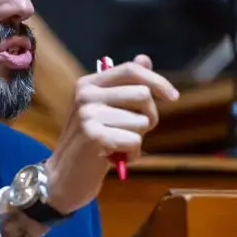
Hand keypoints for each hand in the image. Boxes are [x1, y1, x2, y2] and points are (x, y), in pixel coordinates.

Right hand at [43, 55, 178, 214]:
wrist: (62, 178)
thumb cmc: (90, 144)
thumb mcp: (105, 110)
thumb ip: (124, 86)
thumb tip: (145, 58)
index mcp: (88, 83)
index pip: (131, 70)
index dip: (157, 81)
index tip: (173, 97)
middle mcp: (86, 94)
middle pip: (142, 94)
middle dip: (149, 117)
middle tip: (132, 132)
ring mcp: (88, 114)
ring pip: (142, 121)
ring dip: (137, 140)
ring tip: (117, 147)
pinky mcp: (93, 135)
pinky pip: (135, 141)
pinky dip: (131, 155)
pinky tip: (113, 158)